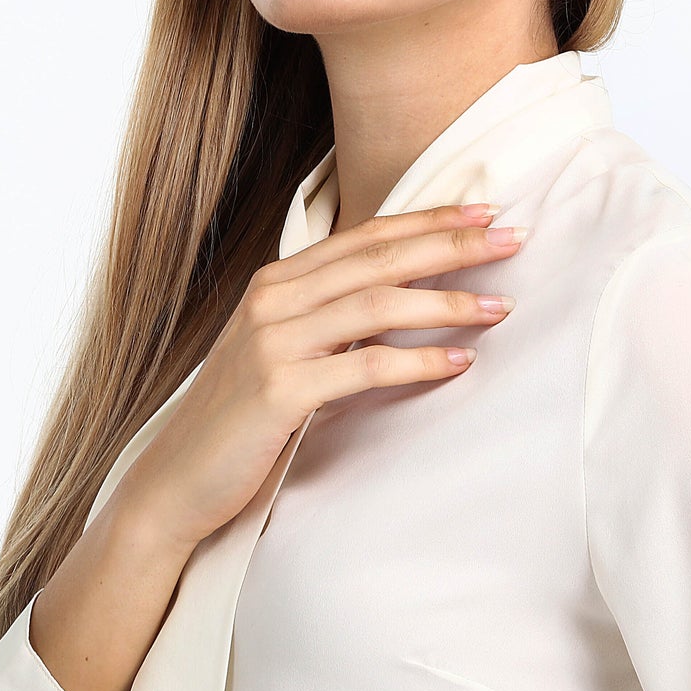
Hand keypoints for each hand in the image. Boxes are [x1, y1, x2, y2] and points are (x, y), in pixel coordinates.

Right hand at [119, 203, 526, 551]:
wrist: (177, 479)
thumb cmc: (241, 417)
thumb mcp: (282, 350)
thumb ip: (327, 317)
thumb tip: (400, 297)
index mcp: (277, 281)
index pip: (365, 236)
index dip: (427, 219)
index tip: (484, 211)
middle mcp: (273, 298)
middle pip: (379, 257)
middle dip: (451, 243)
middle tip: (513, 236)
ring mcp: (273, 341)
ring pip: (377, 303)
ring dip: (447, 301)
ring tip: (501, 305)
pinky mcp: (280, 388)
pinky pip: (366, 365)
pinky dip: (419, 360)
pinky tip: (460, 361)